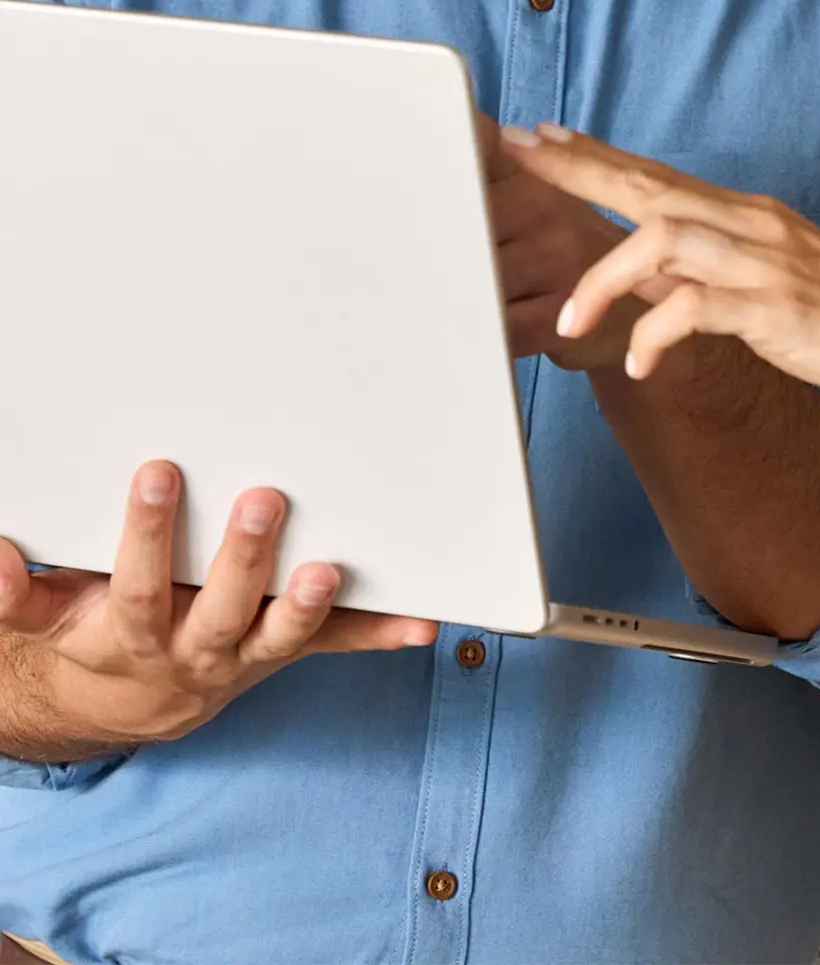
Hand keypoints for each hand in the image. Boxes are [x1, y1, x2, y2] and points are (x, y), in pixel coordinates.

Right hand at [0, 462, 436, 761]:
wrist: (121, 703)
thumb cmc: (89, 632)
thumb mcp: (44, 618)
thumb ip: (17, 593)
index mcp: (130, 633)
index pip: (136, 584)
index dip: (146, 533)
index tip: (158, 471)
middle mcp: (194, 649)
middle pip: (219, 607)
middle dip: (241, 556)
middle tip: (264, 498)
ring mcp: (246, 654)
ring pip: (282, 634)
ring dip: (309, 604)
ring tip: (330, 568)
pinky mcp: (285, 651)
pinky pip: (336, 644)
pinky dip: (381, 634)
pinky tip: (424, 623)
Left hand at [498, 123, 819, 452]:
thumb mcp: (774, 284)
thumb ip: (714, 272)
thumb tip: (652, 276)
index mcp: (751, 217)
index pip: (660, 174)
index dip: (597, 154)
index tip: (542, 137)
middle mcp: (754, 225)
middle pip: (650, 184)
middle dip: (577, 169)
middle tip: (517, 154)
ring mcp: (767, 262)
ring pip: (663, 238)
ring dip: (605, 276)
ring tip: (569, 319)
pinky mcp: (779, 308)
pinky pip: (697, 308)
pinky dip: (656, 333)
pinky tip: (640, 364)